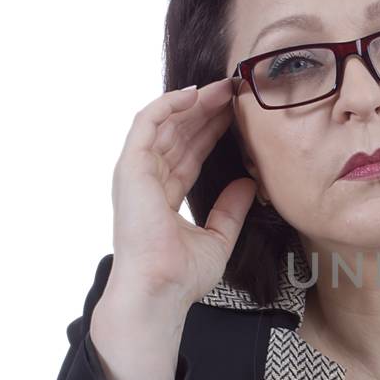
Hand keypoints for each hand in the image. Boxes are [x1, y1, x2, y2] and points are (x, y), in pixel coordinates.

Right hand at [107, 76, 255, 310]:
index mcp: (163, 196)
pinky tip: (194, 94)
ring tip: (222, 88)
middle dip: (206, 111)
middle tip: (234, 92)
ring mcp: (136, 172)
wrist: (160, 290)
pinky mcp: (131, 167)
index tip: (237, 115)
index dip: (212, 132)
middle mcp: (148, 180)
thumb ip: (230, 209)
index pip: (190, 154)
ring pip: (166, 124)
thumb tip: (248, 183)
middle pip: (179, 134)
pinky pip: (147, 123)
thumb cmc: (180, 275)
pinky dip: (168, 104)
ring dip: (193, 103)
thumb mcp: (217, 238)